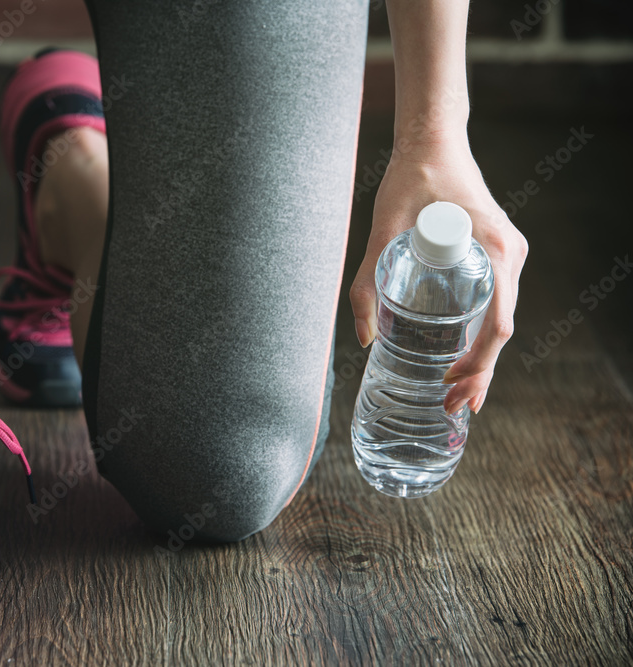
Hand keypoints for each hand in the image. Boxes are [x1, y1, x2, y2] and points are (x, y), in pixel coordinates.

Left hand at [349, 132, 527, 413]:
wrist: (433, 141)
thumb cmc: (411, 179)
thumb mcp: (381, 232)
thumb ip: (366, 283)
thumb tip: (364, 338)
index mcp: (497, 251)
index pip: (497, 325)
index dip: (478, 364)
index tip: (451, 386)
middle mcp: (512, 256)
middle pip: (502, 329)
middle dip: (479, 373)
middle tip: (451, 406)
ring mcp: (509, 256)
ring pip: (501, 318)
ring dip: (483, 358)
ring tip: (456, 392)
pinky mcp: (497, 254)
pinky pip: (497, 302)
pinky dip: (484, 334)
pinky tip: (464, 357)